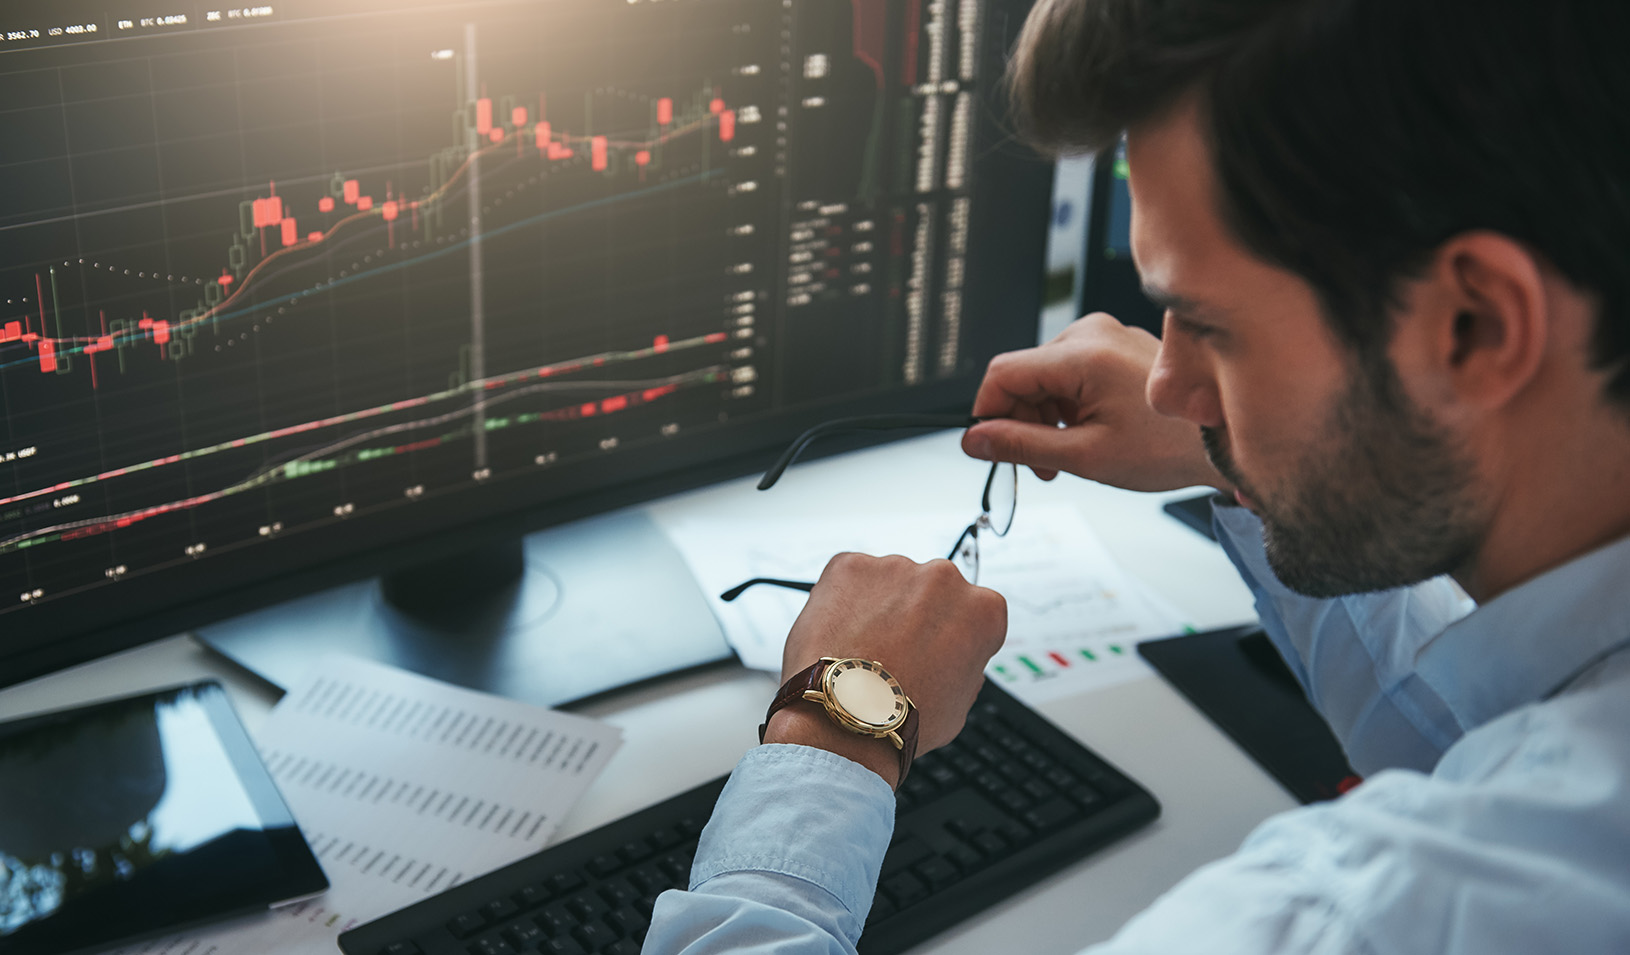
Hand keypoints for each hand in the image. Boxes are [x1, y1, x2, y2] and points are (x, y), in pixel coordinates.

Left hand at [761, 553, 1005, 786]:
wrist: (846, 718)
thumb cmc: (903, 720)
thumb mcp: (960, 704)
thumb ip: (964, 667)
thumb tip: (954, 659)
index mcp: (983, 609)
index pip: (973, 611)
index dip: (951, 634)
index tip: (934, 650)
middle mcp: (944, 577)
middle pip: (931, 591)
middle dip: (915, 614)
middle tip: (894, 651)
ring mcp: (895, 566)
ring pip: (889, 582)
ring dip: (880, 606)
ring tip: (862, 649)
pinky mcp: (850, 564)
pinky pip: (850, 578)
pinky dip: (843, 599)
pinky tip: (840, 635)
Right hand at [960, 313, 1230, 492]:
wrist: (1220, 440)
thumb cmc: (1167, 447)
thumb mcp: (1084, 455)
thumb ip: (1021, 445)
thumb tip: (975, 440)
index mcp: (1083, 354)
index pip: (1003, 372)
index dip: (987, 412)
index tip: (988, 446)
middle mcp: (1092, 334)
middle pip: (1023, 376)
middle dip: (1021, 422)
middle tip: (1036, 466)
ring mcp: (1106, 337)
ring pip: (1044, 377)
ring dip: (1043, 418)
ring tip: (1065, 455)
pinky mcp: (1115, 347)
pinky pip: (1069, 373)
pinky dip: (1065, 406)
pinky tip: (1083, 433)